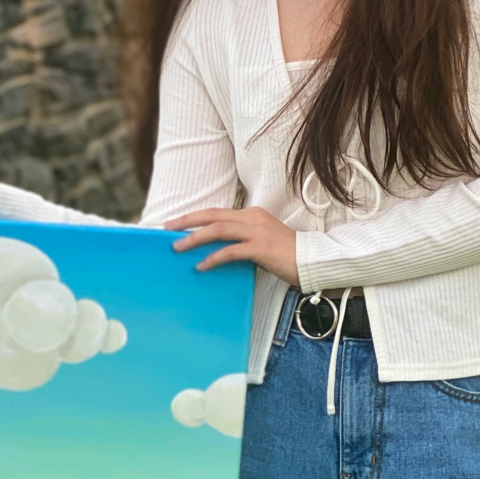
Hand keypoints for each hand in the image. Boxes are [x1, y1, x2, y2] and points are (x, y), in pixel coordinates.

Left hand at [175, 206, 299, 283]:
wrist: (313, 260)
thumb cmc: (287, 255)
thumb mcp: (261, 241)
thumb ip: (241, 239)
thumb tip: (216, 249)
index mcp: (252, 214)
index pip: (217, 212)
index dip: (195, 217)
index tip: (176, 223)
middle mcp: (253, 218)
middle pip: (213, 215)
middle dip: (187, 221)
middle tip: (167, 228)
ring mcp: (257, 231)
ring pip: (218, 230)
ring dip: (195, 238)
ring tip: (178, 247)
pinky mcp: (261, 248)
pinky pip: (231, 251)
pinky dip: (213, 258)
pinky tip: (201, 265)